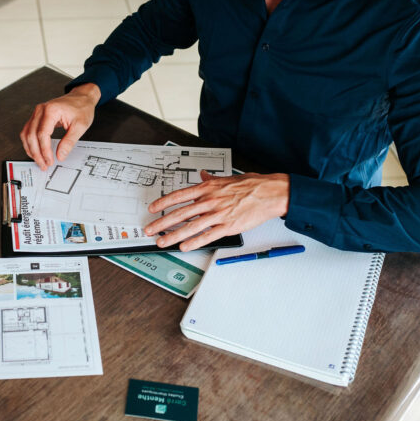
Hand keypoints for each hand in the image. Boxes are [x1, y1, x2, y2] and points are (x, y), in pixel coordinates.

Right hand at [20, 84, 99, 169]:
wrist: (81, 97)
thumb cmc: (82, 108)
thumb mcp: (80, 126)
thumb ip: (69, 142)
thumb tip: (60, 155)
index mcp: (51, 110)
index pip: (42, 134)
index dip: (44, 150)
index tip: (50, 160)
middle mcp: (40, 110)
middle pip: (31, 135)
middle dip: (36, 153)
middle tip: (44, 164)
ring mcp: (37, 112)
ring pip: (26, 134)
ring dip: (31, 149)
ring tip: (39, 160)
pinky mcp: (37, 116)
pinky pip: (28, 131)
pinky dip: (30, 142)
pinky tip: (35, 151)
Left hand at [145, 172, 289, 250]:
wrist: (269, 192)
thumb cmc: (250, 184)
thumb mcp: (227, 177)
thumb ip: (211, 179)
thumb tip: (202, 174)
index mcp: (207, 187)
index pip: (179, 196)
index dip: (163, 203)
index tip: (152, 208)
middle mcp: (209, 201)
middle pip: (180, 213)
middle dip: (161, 222)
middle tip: (150, 229)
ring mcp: (218, 214)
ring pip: (190, 227)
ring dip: (173, 235)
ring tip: (161, 242)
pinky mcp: (228, 226)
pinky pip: (207, 236)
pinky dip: (194, 242)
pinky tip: (184, 247)